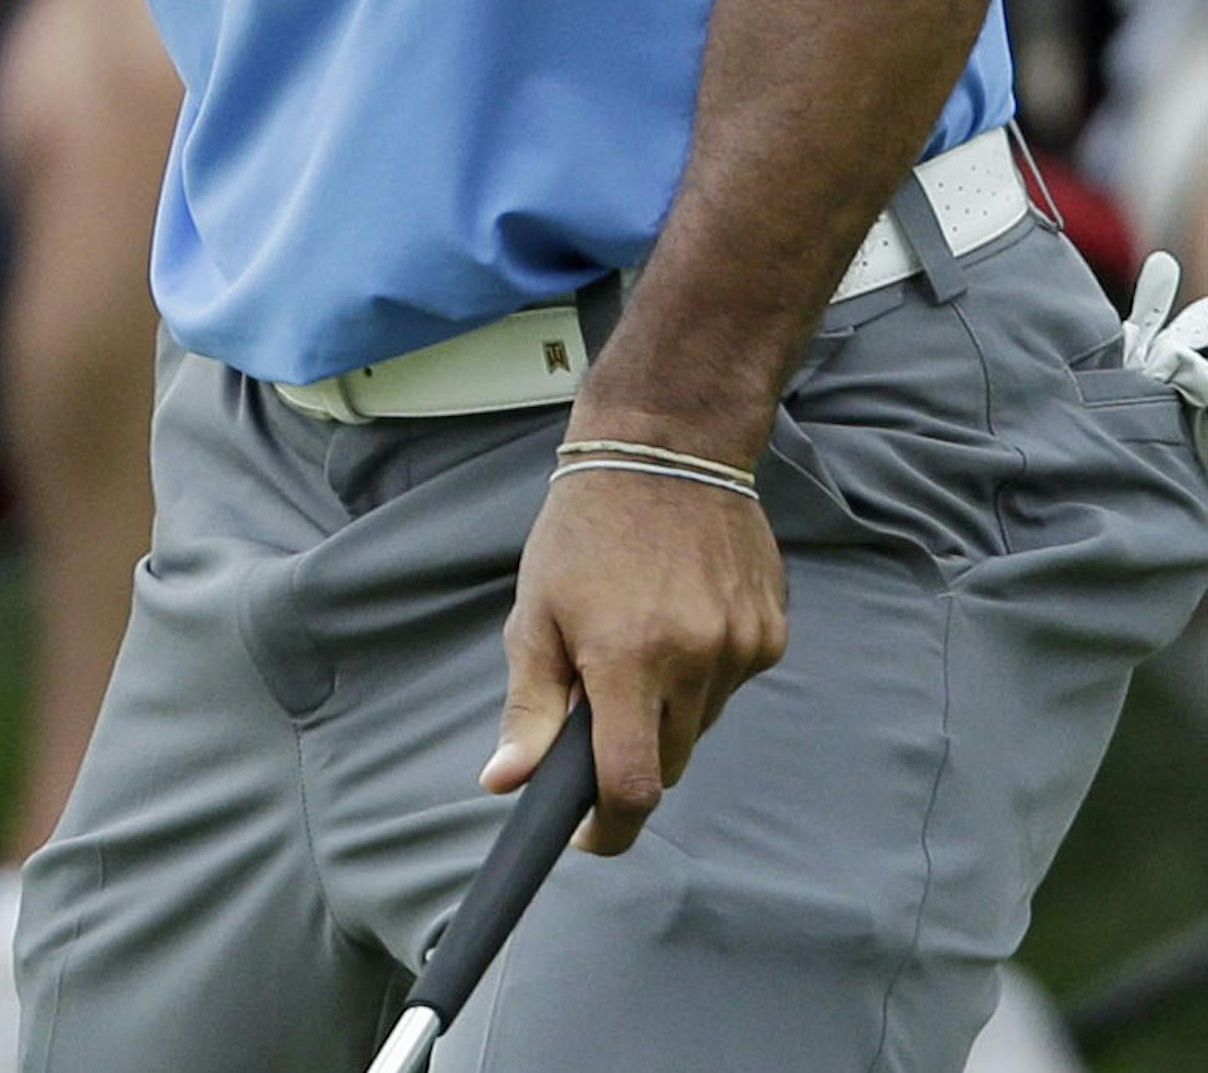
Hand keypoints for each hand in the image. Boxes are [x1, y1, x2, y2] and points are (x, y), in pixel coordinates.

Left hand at [483, 462, 786, 855]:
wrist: (667, 447)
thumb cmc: (585, 530)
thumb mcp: (536, 611)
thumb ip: (529, 706)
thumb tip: (505, 782)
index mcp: (627, 659)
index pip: (632, 787)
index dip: (609, 827)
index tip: (586, 829)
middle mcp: (695, 660)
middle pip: (668, 764)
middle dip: (631, 752)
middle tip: (601, 695)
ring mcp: (741, 646)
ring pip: (702, 726)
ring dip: (669, 709)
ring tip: (641, 636)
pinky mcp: (771, 631)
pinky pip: (732, 685)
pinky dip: (704, 673)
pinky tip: (681, 615)